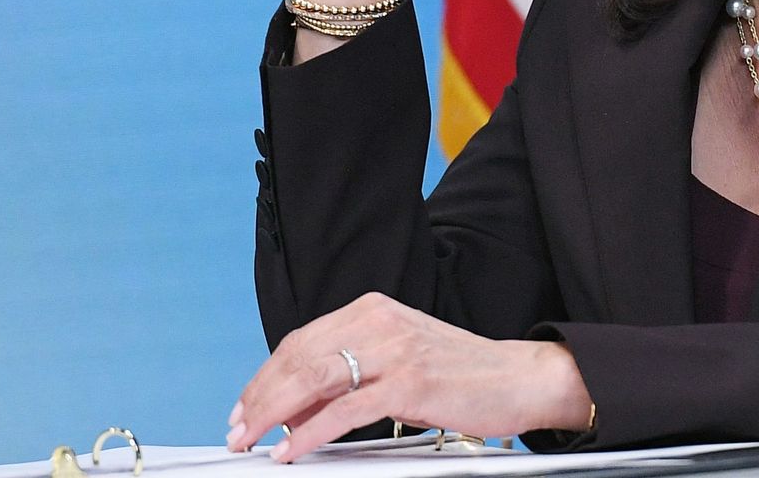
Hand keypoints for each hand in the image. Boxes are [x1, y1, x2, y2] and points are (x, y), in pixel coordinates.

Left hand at [228, 293, 590, 462]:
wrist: (521, 377)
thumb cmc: (463, 374)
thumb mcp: (401, 360)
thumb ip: (353, 374)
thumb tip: (297, 406)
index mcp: (375, 309)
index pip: (301, 340)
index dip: (265, 376)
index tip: (245, 406)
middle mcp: (382, 321)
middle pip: (299, 357)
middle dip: (259, 397)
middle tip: (238, 429)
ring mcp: (396, 350)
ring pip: (313, 378)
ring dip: (272, 413)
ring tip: (252, 440)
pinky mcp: (410, 383)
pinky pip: (344, 410)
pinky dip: (309, 433)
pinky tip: (292, 449)